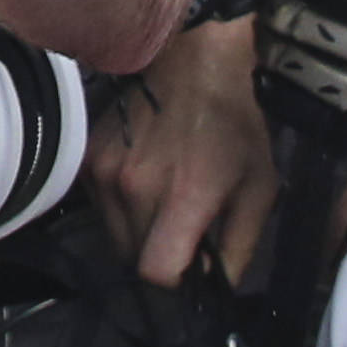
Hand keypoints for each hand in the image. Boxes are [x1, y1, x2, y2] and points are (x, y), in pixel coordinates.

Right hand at [87, 16, 277, 288]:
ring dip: (138, 233)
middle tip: (184, 231)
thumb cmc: (232, 123)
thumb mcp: (259, 188)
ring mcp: (104, 170)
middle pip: (134, 258)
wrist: (191, 60)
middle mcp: (135, 185)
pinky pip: (100, 208)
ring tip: (163, 204)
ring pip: (114, 235)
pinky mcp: (88, 157)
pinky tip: (143, 182)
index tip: (194, 264)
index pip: (156, 271)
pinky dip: (119, 208)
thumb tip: (217, 286)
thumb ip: (239, 246)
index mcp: (184, 195)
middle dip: (160, 255)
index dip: (178, 279)